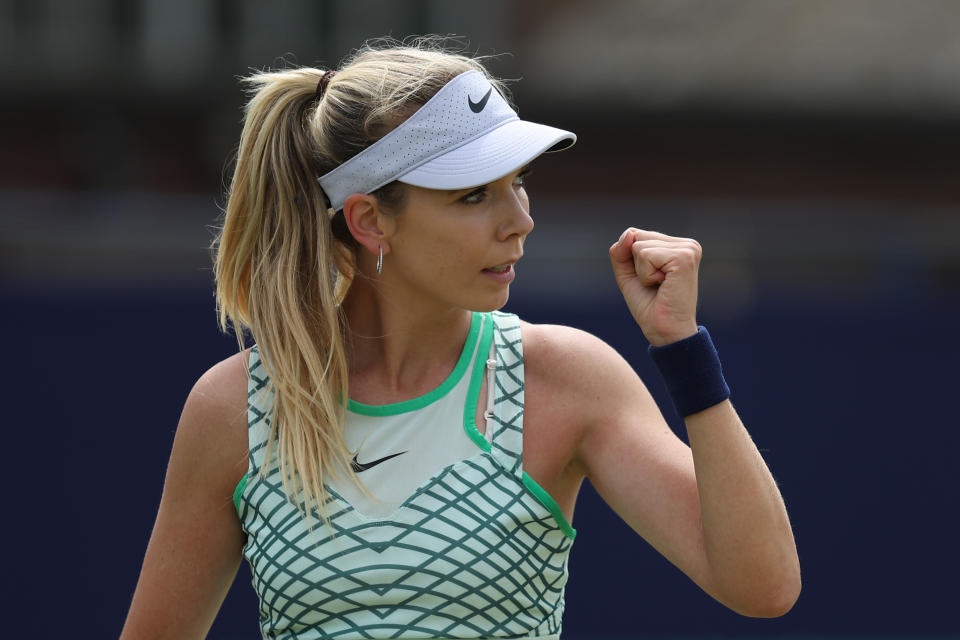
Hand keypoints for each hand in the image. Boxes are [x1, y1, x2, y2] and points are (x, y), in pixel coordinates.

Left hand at [608, 228, 700, 345]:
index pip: (636, 234)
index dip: (632, 261)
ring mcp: (688, 249)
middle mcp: (687, 244)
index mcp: (678, 245)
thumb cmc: (649, 306)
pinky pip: (645, 255)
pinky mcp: (683, 258)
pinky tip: (663, 285)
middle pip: (636, 237)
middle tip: (656, 285)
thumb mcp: (628, 274)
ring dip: (641, 272)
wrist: (665, 332)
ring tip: (659, 286)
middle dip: (636, 265)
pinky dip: (645, 275)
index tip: (651, 280)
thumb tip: (629, 234)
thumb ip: (621, 251)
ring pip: (638, 246)